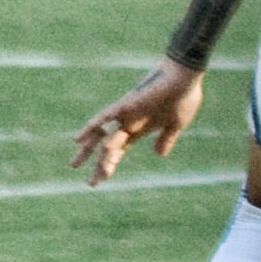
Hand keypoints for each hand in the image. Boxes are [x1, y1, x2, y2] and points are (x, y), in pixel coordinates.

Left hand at [71, 59, 203, 185]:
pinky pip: (104, 117)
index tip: (100, 181)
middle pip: (106, 146)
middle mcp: (128, 123)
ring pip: (102, 136)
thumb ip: (166, 139)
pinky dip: (91, 127)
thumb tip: (159, 154)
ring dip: (89, 151)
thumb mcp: (176, 124)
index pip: (119, 150)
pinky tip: (77, 139)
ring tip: (74, 165)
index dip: (109, 165)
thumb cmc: (183, 97)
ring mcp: (126, 114)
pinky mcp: (126, 105)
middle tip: (90, 183)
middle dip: (98, 165)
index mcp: (140, 128)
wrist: (185, 78)